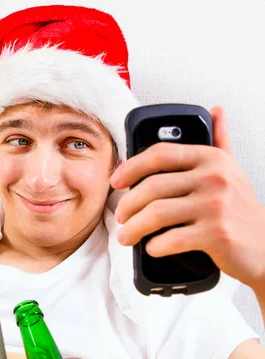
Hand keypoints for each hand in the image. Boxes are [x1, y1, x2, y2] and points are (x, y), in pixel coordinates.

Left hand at [111, 106, 264, 291]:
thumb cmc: (243, 210)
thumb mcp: (233, 170)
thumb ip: (220, 141)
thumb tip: (216, 110)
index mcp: (212, 159)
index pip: (160, 154)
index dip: (131, 166)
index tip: (116, 180)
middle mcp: (214, 178)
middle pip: (152, 187)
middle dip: (128, 205)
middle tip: (120, 216)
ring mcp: (216, 206)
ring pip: (156, 214)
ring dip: (133, 228)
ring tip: (125, 236)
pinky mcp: (216, 234)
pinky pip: (172, 239)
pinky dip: (155, 246)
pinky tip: (151, 248)